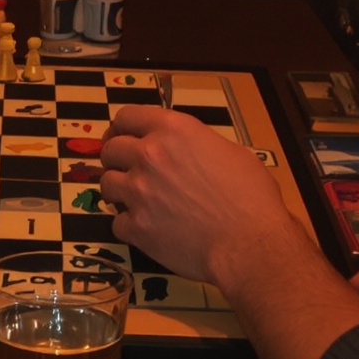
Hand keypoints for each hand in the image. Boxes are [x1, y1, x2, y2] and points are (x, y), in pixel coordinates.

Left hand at [99, 105, 293, 292]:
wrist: (249, 243)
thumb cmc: (252, 197)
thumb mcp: (231, 153)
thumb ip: (198, 145)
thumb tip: (188, 152)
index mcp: (173, 130)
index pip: (126, 116)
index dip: (121, 127)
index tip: (122, 136)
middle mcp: (149, 155)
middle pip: (110, 149)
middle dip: (115, 159)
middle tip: (125, 169)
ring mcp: (139, 191)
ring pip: (106, 183)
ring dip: (117, 190)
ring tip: (130, 199)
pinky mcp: (136, 226)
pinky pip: (117, 222)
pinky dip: (128, 225)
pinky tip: (144, 228)